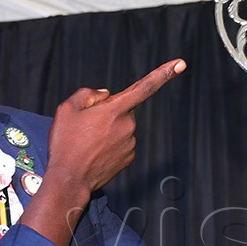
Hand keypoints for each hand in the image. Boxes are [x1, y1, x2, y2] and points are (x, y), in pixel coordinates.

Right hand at [19, 59, 185, 245]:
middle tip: (85, 126)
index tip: (181, 64)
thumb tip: (105, 95)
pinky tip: (94, 152)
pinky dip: (110, 144)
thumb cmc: (65, 144)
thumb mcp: (67, 109)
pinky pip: (121, 143)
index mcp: (115, 109)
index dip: (163, 73)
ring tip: (86, 142)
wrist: (69, 180)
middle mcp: (128, 125)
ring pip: (121, 126)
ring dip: (107, 130)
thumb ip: (88, 94)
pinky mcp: (129, 157)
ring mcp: (130, 143)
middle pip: (123, 108)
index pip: (145, 86)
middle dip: (108, 112)